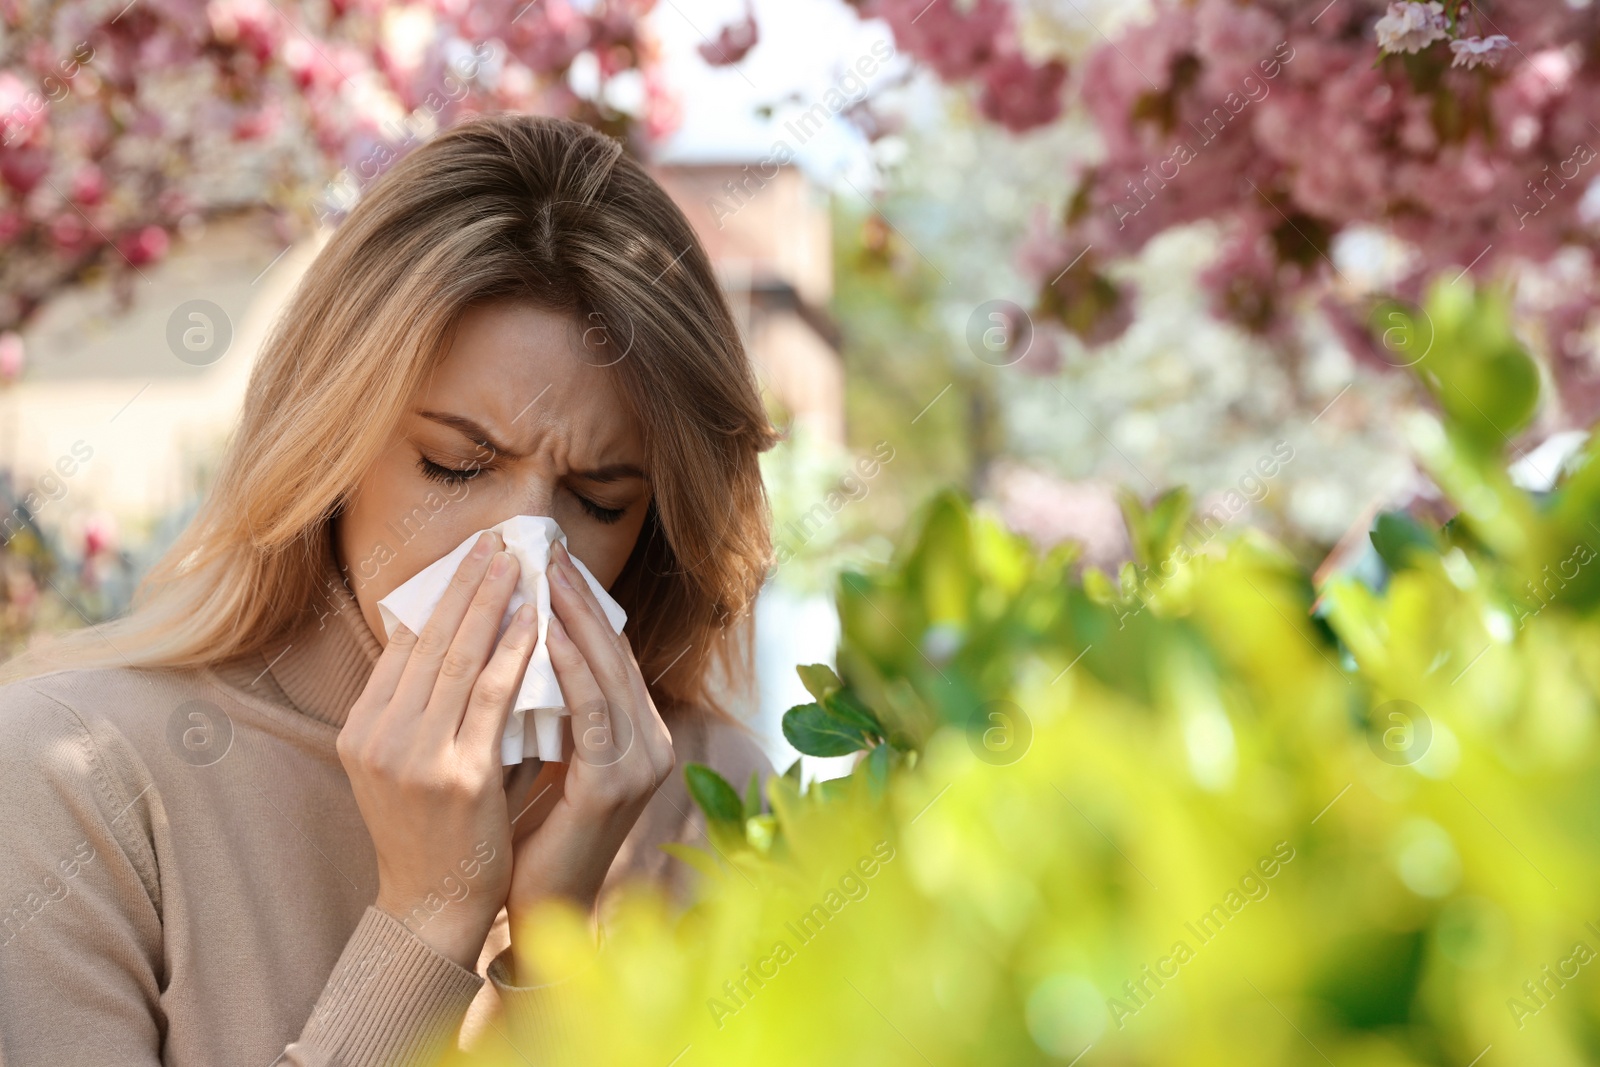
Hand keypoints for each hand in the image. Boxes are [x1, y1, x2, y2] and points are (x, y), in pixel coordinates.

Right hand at [337, 531, 538, 970]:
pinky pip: (491, 697)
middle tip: (494, 541)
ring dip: (490, 603)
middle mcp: (378, 737)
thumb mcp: (406, 763)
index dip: (436, 598)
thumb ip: (425, 709)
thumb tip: (460, 639)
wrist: (432, 905)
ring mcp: (415, 756)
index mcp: (360, 730)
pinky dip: (513, 652)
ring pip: (458, 660)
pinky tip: (531, 621)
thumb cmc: (433, 831)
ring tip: (515, 563)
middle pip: (426, 642)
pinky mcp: (457, 774)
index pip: (400, 648)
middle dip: (463, 585)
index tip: (466, 559)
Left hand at [504, 539, 675, 980]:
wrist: (535, 911)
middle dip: (578, 597)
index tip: (546, 559)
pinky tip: (540, 631)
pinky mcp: (614, 783)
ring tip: (541, 574)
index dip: (581, 604)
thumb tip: (507, 639)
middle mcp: (651, 743)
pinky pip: (591, 709)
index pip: (609, 653)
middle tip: (544, 548)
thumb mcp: (543, 755)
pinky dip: (567, 665)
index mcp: (637, 734)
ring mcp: (640, 763)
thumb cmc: (529, 834)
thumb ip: (543, 706)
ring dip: (571, 618)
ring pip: (605, 671)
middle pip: (614, 652)